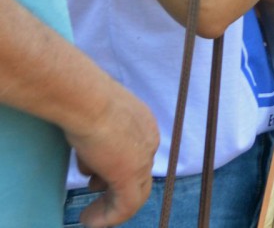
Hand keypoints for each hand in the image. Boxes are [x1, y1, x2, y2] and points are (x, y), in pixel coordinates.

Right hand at [68, 83, 157, 227]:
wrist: (87, 99)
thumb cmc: (85, 99)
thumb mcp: (94, 117)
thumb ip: (96, 136)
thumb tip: (88, 156)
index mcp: (143, 124)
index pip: (135, 154)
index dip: (115, 168)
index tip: (96, 178)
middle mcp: (148, 142)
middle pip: (138, 175)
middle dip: (116, 190)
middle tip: (96, 197)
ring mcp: (141, 159)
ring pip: (134, 193)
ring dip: (111, 207)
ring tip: (90, 217)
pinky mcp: (129, 175)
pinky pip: (125, 206)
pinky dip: (109, 217)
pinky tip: (91, 223)